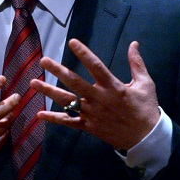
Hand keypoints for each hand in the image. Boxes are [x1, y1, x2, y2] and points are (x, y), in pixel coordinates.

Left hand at [33, 39, 159, 150]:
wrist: (145, 138)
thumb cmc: (145, 108)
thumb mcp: (145, 84)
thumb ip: (137, 63)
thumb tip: (134, 43)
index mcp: (113, 87)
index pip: (95, 66)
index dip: (84, 53)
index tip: (72, 42)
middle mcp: (99, 99)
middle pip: (75, 82)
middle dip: (58, 71)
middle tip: (43, 61)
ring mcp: (92, 114)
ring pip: (67, 102)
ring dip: (49, 92)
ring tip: (33, 83)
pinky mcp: (89, 127)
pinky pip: (69, 122)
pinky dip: (54, 119)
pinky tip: (40, 114)